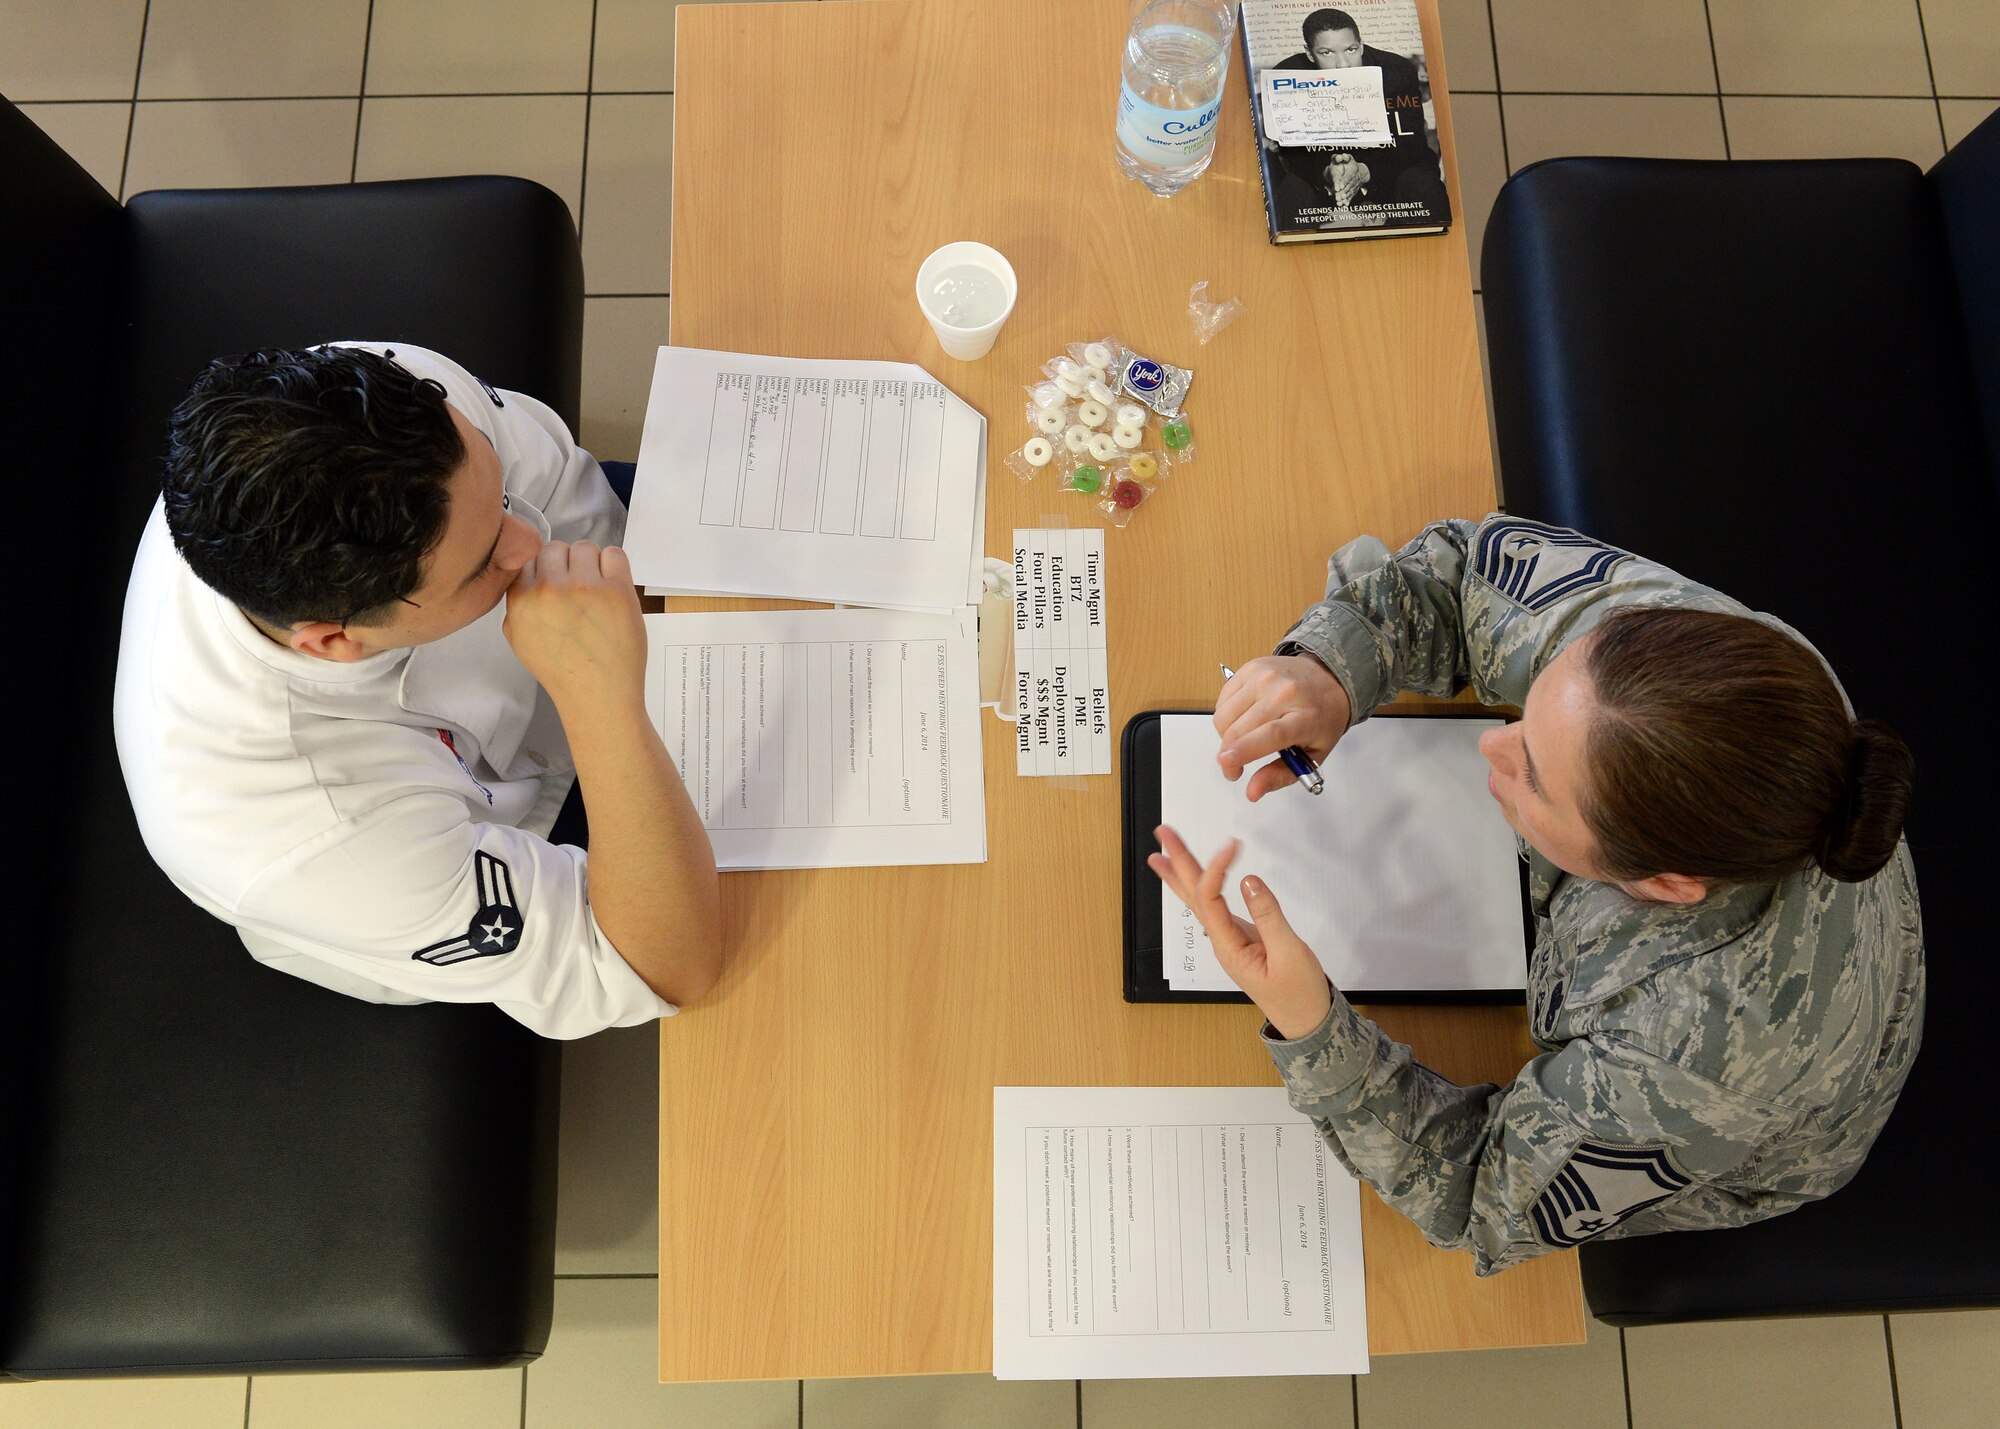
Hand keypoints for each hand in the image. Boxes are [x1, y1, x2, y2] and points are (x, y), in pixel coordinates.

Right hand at [502, 541, 646, 710]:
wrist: (598, 695)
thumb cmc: (562, 671)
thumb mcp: (519, 638)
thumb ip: (517, 604)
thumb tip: (529, 576)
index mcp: (521, 599)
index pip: (529, 558)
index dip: (544, 569)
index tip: (556, 584)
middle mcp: (550, 588)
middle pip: (556, 548)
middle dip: (567, 564)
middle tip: (578, 588)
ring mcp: (585, 586)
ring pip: (585, 547)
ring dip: (591, 563)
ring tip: (597, 590)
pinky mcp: (617, 590)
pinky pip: (615, 554)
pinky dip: (614, 566)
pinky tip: (613, 587)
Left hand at [1148, 827, 1333, 1040]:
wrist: (1307, 1021)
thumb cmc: (1300, 992)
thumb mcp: (1289, 954)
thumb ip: (1269, 916)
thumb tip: (1249, 880)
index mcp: (1229, 947)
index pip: (1211, 900)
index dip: (1217, 868)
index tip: (1233, 843)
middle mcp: (1221, 942)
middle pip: (1194, 896)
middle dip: (1179, 863)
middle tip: (1163, 833)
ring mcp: (1229, 940)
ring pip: (1201, 901)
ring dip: (1184, 874)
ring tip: (1162, 852)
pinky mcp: (1241, 938)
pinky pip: (1215, 908)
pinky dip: (1203, 888)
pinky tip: (1193, 879)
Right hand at [1214, 654, 1351, 800]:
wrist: (1328, 678)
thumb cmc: (1321, 719)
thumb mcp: (1312, 756)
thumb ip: (1280, 776)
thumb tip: (1252, 792)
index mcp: (1306, 717)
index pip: (1272, 734)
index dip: (1246, 750)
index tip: (1227, 765)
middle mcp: (1285, 692)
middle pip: (1241, 729)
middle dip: (1229, 756)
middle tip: (1235, 768)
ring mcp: (1265, 676)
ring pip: (1224, 716)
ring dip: (1227, 736)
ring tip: (1246, 736)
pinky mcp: (1251, 668)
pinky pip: (1222, 701)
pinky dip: (1227, 716)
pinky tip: (1245, 717)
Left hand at [1326, 156, 1369, 204]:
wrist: (1362, 171)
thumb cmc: (1352, 163)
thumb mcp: (1348, 158)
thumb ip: (1344, 157)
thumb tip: (1342, 156)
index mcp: (1353, 171)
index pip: (1348, 177)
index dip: (1344, 182)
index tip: (1339, 187)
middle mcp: (1355, 179)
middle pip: (1348, 187)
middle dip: (1343, 192)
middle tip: (1337, 197)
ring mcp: (1355, 186)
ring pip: (1349, 193)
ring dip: (1344, 198)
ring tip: (1339, 203)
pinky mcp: (1354, 191)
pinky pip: (1351, 196)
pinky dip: (1348, 201)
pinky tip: (1344, 205)